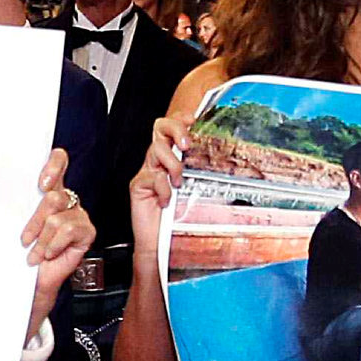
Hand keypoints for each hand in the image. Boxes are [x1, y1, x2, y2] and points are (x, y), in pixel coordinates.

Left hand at [22, 153, 96, 335]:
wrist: (32, 281)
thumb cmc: (22, 253)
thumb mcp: (15, 225)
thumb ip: (15, 205)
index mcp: (49, 191)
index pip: (59, 161)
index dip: (54, 165)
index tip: (41, 183)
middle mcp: (67, 200)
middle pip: (54, 196)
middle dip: (35, 221)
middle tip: (25, 239)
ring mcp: (78, 215)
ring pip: (57, 217)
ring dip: (41, 239)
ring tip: (35, 252)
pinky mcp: (86, 232)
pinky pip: (68, 230)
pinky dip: (53, 245)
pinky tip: (49, 254)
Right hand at [128, 117, 187, 262]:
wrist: (159, 241)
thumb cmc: (178, 217)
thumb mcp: (195, 189)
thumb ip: (200, 173)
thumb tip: (222, 160)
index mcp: (171, 158)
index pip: (172, 128)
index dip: (181, 119)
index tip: (194, 118)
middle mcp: (158, 161)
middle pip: (160, 128)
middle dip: (175, 130)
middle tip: (186, 144)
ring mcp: (147, 172)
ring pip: (156, 150)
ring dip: (172, 164)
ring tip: (178, 182)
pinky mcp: (138, 186)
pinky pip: (152, 177)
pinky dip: (163, 188)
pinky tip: (166, 200)